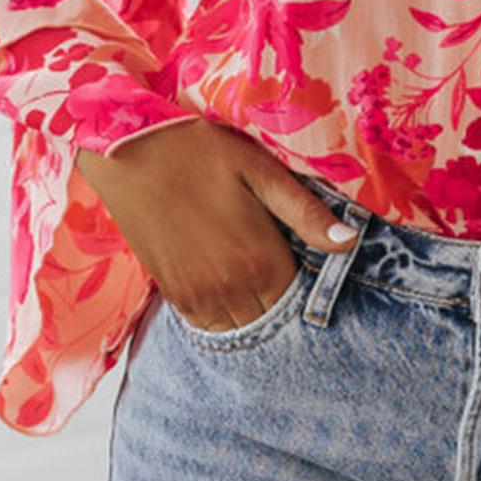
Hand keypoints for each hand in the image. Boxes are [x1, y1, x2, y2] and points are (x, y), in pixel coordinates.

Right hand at [76, 120, 357, 331]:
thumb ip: (304, 212)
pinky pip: (207, 325)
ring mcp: (197, 295)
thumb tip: (350, 241)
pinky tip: (232, 290)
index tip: (311, 268)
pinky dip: (225, 317)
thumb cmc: (200, 151)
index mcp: (259, 258)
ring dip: (255, 314)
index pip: (299, 300)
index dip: (310, 288)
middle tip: (287, 274)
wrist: (129, 151)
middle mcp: (229, 287)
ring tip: (261, 284)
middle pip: (270, 320)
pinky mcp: (171, 292)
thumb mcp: (260, 170)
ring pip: (239, 329)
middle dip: (284, 306)